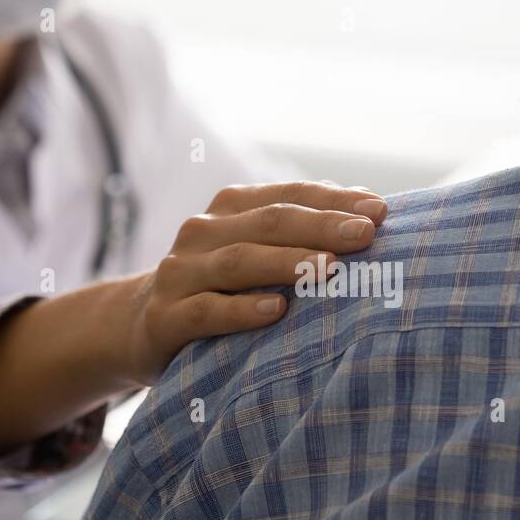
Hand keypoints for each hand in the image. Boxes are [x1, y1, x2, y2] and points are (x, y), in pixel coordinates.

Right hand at [124, 181, 387, 386]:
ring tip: (330, 267)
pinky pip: (206, 310)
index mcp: (230, 209)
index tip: (380, 211)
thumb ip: (299, 231)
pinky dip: (241, 310)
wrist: (139, 324)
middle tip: (366, 235)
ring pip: (239, 261)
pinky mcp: (165, 317)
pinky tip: (275, 311)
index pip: (289, 195)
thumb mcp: (253, 251)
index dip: (334, 200)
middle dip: (322, 226)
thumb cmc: (219, 288)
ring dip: (288, 263)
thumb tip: (370, 209)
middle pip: (269, 223)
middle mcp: (203, 232)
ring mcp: (181, 273)